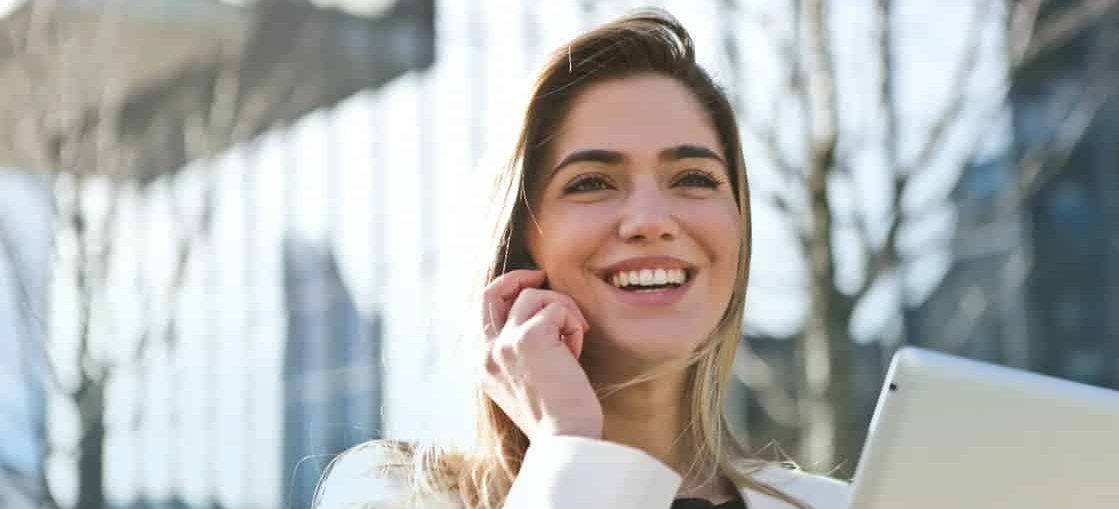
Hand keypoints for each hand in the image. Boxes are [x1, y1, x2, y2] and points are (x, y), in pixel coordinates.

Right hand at [480, 269, 602, 439]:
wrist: (565, 439)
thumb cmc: (556, 416)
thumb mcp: (523, 382)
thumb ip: (517, 352)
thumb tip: (535, 314)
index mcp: (481, 365)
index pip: (481, 311)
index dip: (504, 291)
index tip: (528, 287)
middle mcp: (486, 352)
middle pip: (491, 292)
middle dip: (518, 277)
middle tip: (542, 276)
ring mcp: (504, 344)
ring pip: (534, 296)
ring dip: (562, 310)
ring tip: (573, 340)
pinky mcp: (530, 337)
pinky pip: (557, 309)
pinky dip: (573, 324)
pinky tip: (576, 352)